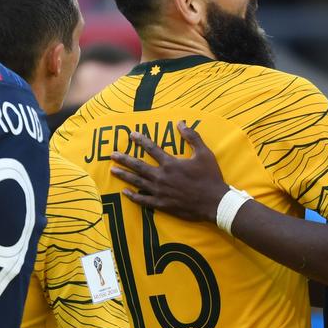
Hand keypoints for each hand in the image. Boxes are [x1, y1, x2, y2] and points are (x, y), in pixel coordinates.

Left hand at [110, 121, 228, 222]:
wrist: (215, 202)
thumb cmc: (210, 177)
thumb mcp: (204, 153)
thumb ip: (192, 137)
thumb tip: (181, 123)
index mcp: (171, 164)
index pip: (152, 149)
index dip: (141, 140)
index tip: (131, 135)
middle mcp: (162, 177)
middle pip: (138, 166)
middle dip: (124, 159)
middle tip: (112, 155)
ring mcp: (160, 192)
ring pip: (137, 182)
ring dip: (124, 176)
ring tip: (113, 170)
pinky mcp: (162, 204)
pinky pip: (143, 200)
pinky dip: (133, 196)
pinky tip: (125, 192)